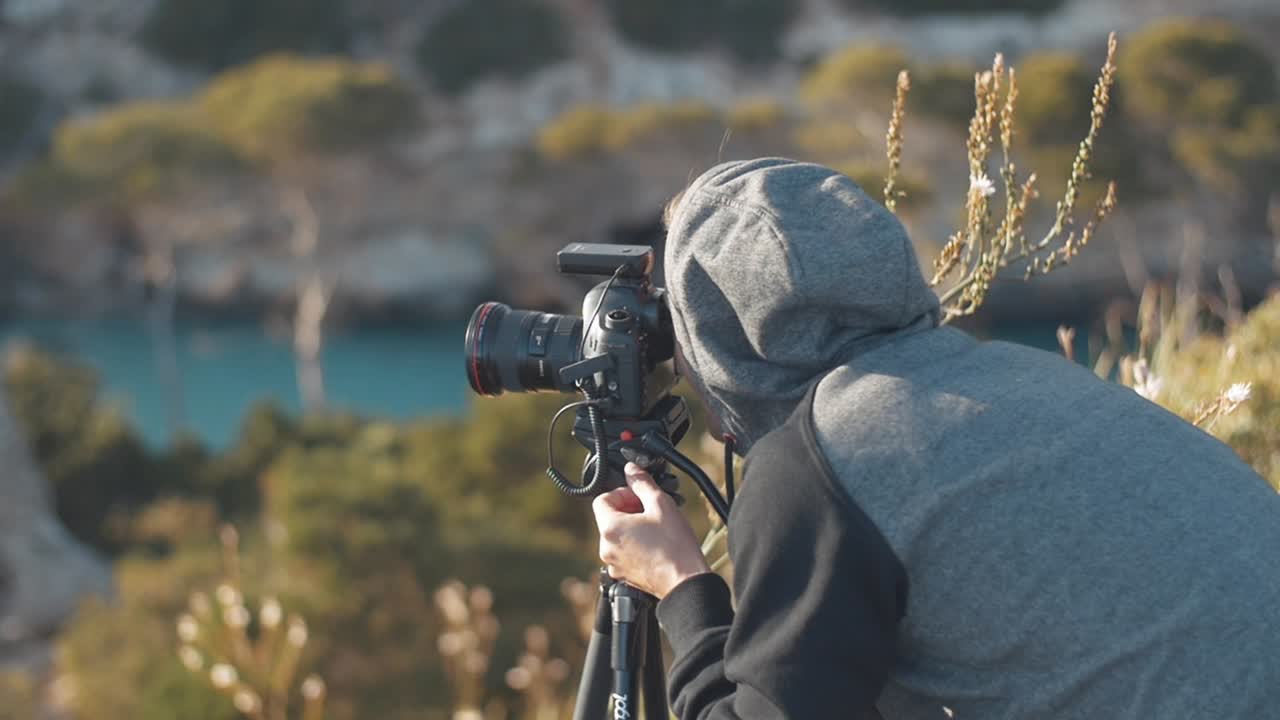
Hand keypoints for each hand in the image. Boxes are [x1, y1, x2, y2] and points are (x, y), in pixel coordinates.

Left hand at [592, 462, 711, 598]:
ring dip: (632, 527)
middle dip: (628, 510)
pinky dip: (635, 544)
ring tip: (656, 528)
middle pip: (609, 518)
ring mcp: (614, 563)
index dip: (621, 493)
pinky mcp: (624, 575)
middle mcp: (607, 547)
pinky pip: (624, 552)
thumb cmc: (675, 546)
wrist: (685, 582)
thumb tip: (632, 470)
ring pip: (617, 535)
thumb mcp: (661, 504)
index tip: (638, 497)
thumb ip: (642, 483)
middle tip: (650, 511)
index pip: (602, 499)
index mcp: (610, 528)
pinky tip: (656, 544)